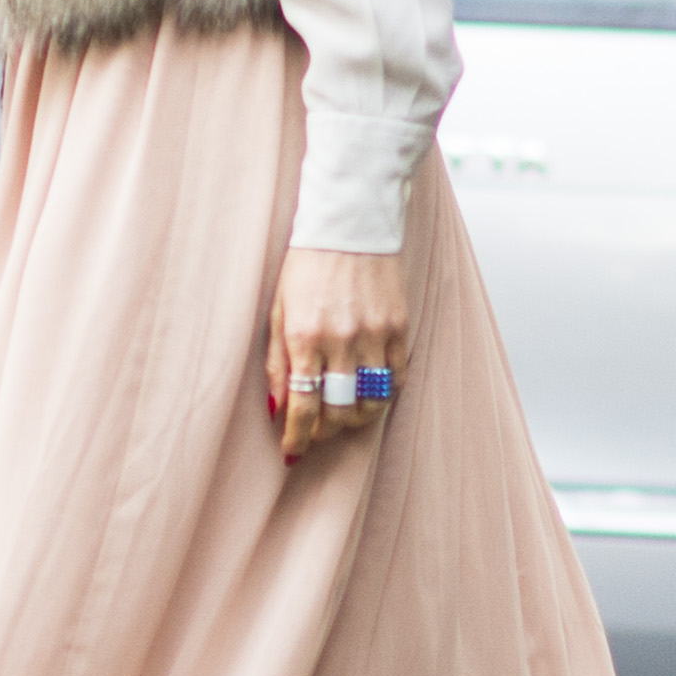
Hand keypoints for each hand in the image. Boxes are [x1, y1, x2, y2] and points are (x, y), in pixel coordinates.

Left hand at [265, 245, 412, 459]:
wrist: (349, 223)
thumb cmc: (306, 266)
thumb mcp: (278, 311)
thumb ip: (277, 362)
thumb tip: (278, 409)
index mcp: (304, 336)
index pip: (303, 406)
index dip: (298, 437)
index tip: (292, 453)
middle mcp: (341, 339)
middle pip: (339, 411)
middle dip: (325, 432)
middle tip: (317, 432)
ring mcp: (374, 334)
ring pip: (371, 401)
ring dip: (356, 419)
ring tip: (343, 416)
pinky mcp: (399, 326)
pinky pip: (396, 378)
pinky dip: (383, 394)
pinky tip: (369, 393)